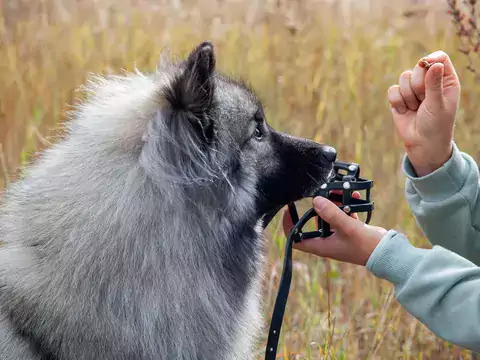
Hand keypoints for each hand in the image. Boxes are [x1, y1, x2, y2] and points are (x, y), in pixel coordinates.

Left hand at [283, 192, 386, 265]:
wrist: (388, 253)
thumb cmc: (366, 246)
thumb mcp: (347, 228)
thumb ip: (332, 214)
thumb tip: (315, 201)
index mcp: (321, 246)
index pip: (296, 239)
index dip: (289, 225)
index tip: (289, 210)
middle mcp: (327, 241)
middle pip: (314, 222)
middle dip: (317, 206)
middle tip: (319, 193)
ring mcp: (338, 235)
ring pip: (330, 216)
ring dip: (334, 203)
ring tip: (340, 190)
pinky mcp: (350, 230)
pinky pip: (343, 214)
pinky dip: (347, 205)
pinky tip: (354, 196)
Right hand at [388, 51, 459, 176]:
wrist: (422, 144)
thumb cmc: (436, 125)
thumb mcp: (438, 104)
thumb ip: (434, 84)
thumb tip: (434, 64)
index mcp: (446, 81)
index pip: (439, 58)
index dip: (431, 59)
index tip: (425, 65)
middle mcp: (429, 82)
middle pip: (418, 67)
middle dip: (417, 84)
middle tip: (423, 100)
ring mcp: (413, 90)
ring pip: (403, 78)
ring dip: (408, 96)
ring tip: (415, 108)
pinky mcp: (399, 98)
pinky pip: (393, 90)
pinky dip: (397, 102)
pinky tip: (405, 111)